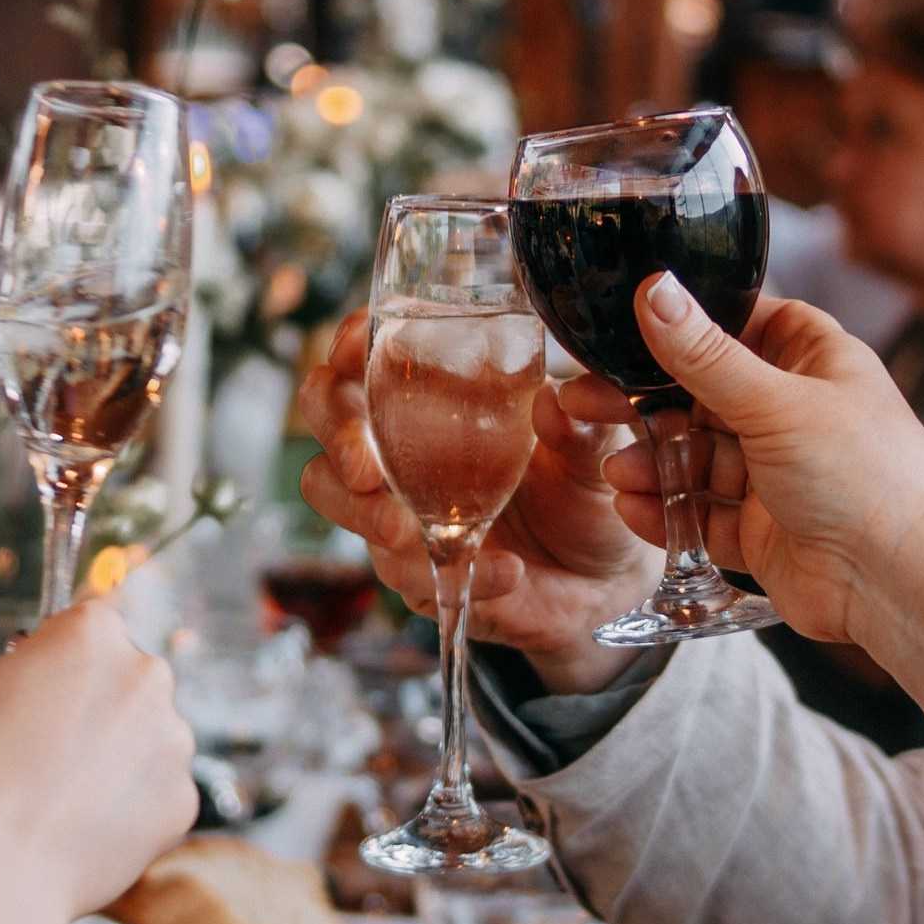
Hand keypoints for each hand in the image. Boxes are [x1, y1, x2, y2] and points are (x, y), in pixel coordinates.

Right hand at [0, 602, 196, 920]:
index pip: (92, 632)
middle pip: (131, 683)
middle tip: (53, 759)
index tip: (43, 699)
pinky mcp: (183, 798)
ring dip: (122, 762)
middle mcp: (147, 673)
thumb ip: (42, 679)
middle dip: (102, 713)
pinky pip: (158, 796)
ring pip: (150, 741)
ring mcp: (173, 738)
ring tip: (64, 804)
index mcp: (93, 632)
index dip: (63, 671)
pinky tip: (85, 833)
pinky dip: (130, 812)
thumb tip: (69, 691)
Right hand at [297, 307, 659, 693]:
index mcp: (435, 394)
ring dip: (360, 511)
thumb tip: (554, 403)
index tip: (360, 344)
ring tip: (404, 528)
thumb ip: (581, 426)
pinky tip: (504, 571)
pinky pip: (399, 569)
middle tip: (366, 462)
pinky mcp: (410, 567)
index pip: (370, 350)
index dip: (352, 341)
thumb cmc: (585, 495)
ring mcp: (395, 505)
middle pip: (325, 412)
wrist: (599, 582)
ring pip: (331, 493)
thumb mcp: (595, 452)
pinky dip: (440, 566)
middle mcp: (399, 443)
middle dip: (337, 432)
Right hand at [578, 277, 923, 644]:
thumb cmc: (867, 477)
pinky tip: (633, 508)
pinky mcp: (762, 530)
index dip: (690, 327)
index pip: (744, 324)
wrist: (899, 580)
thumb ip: (706, 355)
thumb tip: (658, 292)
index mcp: (816, 362)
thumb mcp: (776, 402)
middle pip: (704, 396)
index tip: (630, 330)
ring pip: (697, 458)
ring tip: (617, 472)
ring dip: (654, 463)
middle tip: (588, 404)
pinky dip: (667, 512)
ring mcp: (778, 475)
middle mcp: (797, 414)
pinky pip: (702, 515)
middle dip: (647, 404)